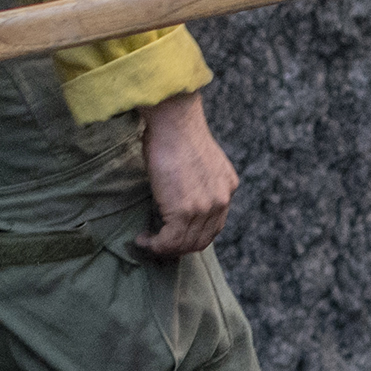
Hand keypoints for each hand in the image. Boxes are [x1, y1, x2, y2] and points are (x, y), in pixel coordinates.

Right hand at [136, 93, 239, 257]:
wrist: (173, 122)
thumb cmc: (175, 131)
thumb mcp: (197, 160)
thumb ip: (196, 180)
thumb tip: (176, 194)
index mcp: (228, 185)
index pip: (214, 224)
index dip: (193, 234)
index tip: (173, 235)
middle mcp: (222, 199)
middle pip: (203, 239)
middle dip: (179, 247)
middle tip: (158, 244)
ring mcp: (205, 208)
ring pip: (185, 244)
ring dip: (164, 248)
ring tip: (147, 242)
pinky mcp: (184, 212)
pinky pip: (169, 242)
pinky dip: (154, 245)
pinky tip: (142, 239)